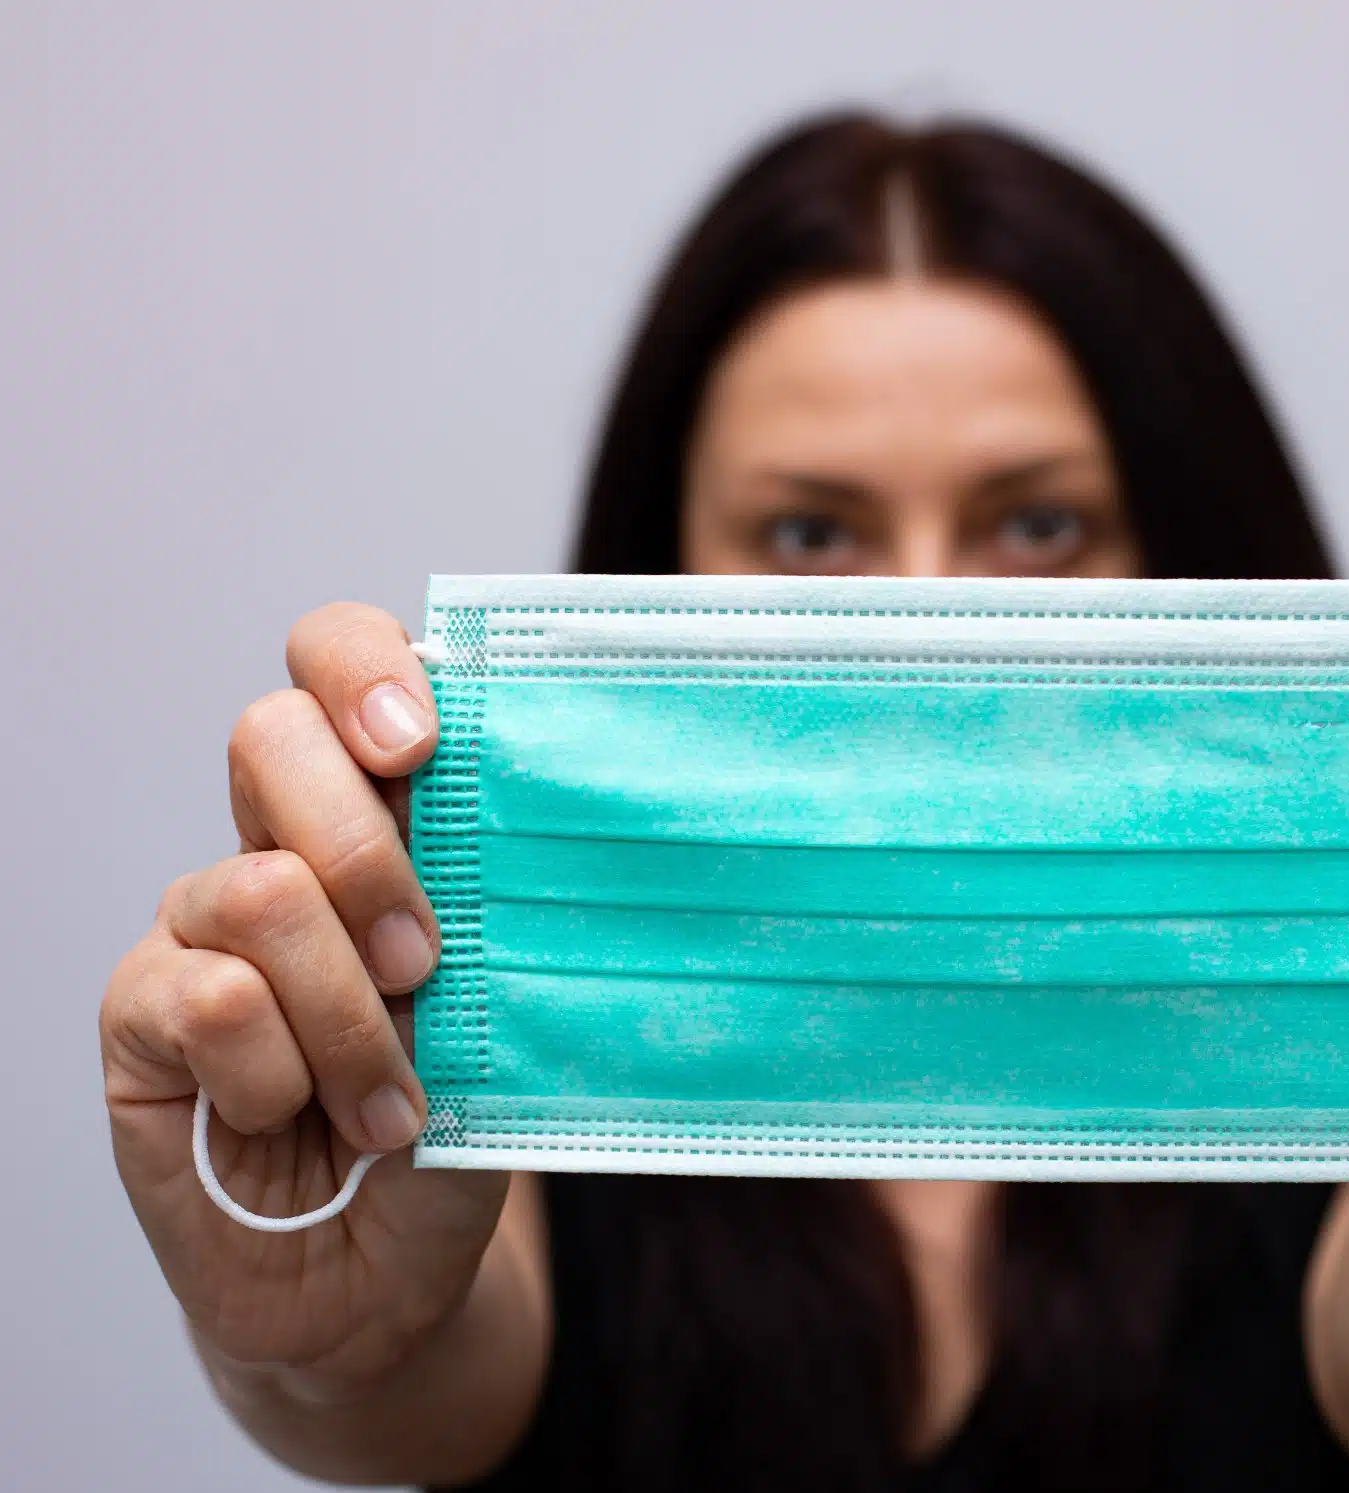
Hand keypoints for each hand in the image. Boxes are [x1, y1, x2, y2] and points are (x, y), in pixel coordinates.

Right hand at [101, 604, 509, 1396]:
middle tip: (427, 962)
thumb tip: (539, 824)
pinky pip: (203, 996)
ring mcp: (199, 923)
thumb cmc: (462, 1118)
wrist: (388, 1269)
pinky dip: (281, 1072)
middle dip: (366, 848)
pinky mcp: (139, 1014)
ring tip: (395, 1099)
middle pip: (271, 733)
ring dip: (346, 1012)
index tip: (421, 741)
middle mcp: (280, 843)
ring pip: (256, 888)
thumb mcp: (512, 1002)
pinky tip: (309, 1120)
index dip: (363, 668)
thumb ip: (503, 908)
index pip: (336, 663)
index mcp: (379, 811)